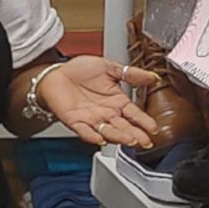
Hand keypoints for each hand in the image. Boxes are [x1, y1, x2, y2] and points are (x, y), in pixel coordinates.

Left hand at [37, 56, 160, 148]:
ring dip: (118, 136)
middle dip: (135, 134)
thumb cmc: (79, 71)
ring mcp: (92, 119)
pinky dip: (92, 136)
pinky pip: (85, 131)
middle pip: (124, 127)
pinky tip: (100, 138)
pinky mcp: (75, 122)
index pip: (134, 114)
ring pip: (108, 131)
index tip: (153, 127)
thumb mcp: (109, 67)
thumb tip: (152, 76)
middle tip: (145, 140)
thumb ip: (130, 73)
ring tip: (129, 140)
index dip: (144, 121)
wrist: (56, 73)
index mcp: (117, 101)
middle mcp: (106, 113)